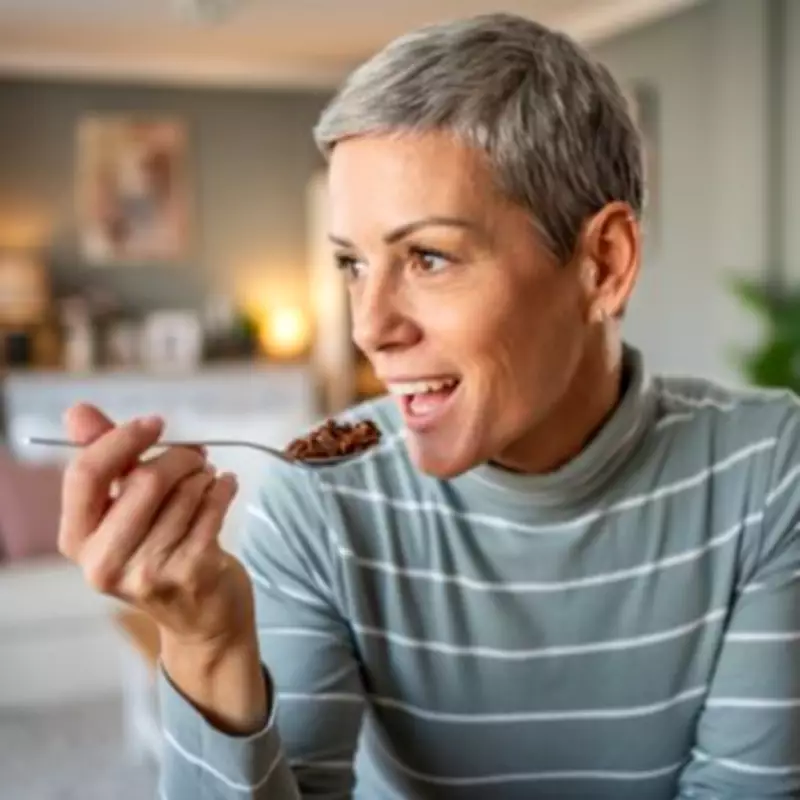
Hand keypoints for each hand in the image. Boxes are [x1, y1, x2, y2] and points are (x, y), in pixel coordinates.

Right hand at [58, 404, 252, 649]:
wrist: (201, 619)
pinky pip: (212, 508)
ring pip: (185, 492)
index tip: (155, 423)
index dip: (121, 439)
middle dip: (178, 457)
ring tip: (208, 478)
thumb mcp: (124, 511)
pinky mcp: (192, 572)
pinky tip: (226, 486)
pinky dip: (224, 487)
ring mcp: (149, 571)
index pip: (85, 475)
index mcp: (78, 541)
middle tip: (196, 455)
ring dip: (203, 474)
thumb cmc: (160, 553)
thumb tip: (77, 411)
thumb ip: (106, 461)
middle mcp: (105, 562)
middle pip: (144, 480)